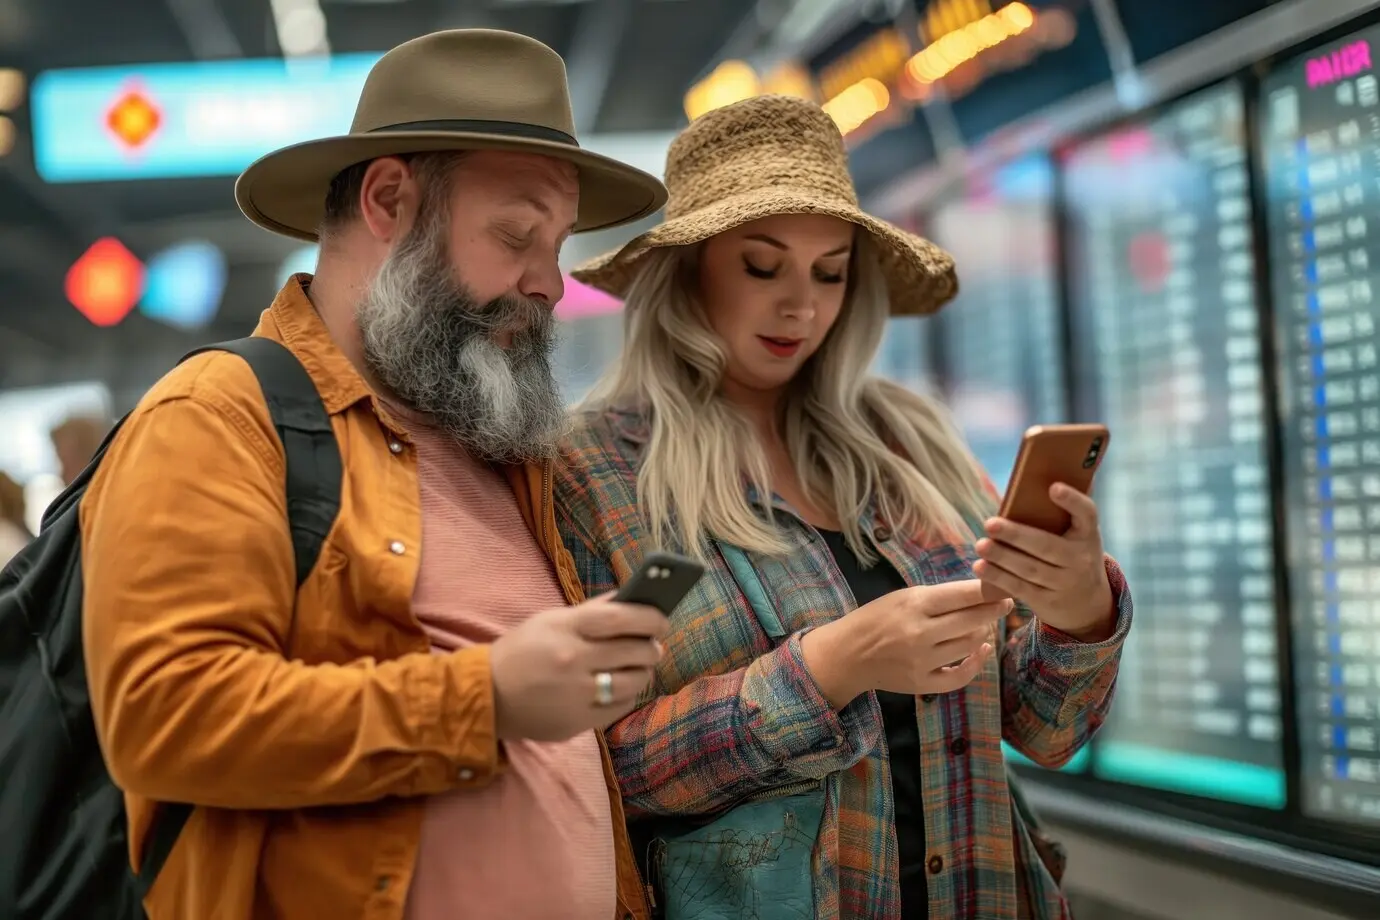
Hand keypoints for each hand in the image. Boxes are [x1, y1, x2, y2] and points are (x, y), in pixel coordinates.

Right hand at [488, 593, 668, 741]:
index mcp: (566, 629)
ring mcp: (576, 694)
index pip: (621, 617)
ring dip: (644, 672)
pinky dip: (628, 695)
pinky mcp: (577, 721)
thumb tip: (632, 599)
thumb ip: (591, 611)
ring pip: (633, 682)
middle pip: (634, 651)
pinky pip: (619, 707)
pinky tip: (623, 687)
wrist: (485, 695)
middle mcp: (573, 660)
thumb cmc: (521, 651)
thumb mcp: (550, 621)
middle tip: (654, 645)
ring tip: (641, 667)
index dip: (649, 617)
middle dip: (652, 647)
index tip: (662, 618)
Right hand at [802, 579, 1011, 705]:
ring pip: (970, 645)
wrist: (847, 655)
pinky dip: (976, 664)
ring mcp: (922, 661)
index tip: (1004, 586)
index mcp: (914, 605)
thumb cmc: (874, 619)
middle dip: (994, 610)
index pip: (962, 595)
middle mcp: (920, 633)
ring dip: (983, 633)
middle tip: (1004, 603)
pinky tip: (982, 651)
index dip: (989, 590)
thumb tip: (978, 594)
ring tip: (983, 624)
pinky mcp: (922, 683)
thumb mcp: (902, 598)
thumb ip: (937, 598)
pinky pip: (960, 677)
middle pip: (972, 620)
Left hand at [973, 483, 1115, 641]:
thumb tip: (1022, 489)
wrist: (1089, 604)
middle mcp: (1080, 559)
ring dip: (1002, 557)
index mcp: (1088, 534)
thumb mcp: (1076, 537)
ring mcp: (1065, 583)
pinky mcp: (1048, 601)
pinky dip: (998, 577)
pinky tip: (980, 567)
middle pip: (1046, 545)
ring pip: (1030, 568)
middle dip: (1016, 535)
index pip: (1087, 513)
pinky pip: (1020, 588)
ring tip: (981, 546)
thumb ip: (1059, 517)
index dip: (1072, 500)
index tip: (1053, 487)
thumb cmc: (1072, 556)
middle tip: (989, 524)